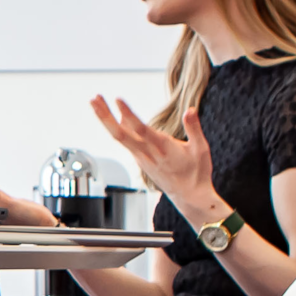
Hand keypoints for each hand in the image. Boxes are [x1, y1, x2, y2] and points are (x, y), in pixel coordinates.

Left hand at [90, 94, 217, 221]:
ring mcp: (142, 158)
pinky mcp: (141, 160)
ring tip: (97, 102)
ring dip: (107, 120)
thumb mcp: (200, 149)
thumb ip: (194, 128)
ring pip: (120, 137)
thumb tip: (190, 110)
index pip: (141, 129)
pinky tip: (116, 119)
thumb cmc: (196, 173)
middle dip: (105, 116)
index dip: (128, 114)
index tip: (117, 100)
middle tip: (94, 99)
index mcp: (162, 148)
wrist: (189, 197)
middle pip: (120, 134)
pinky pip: (127, 142)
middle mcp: (147, 153)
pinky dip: (119, 128)